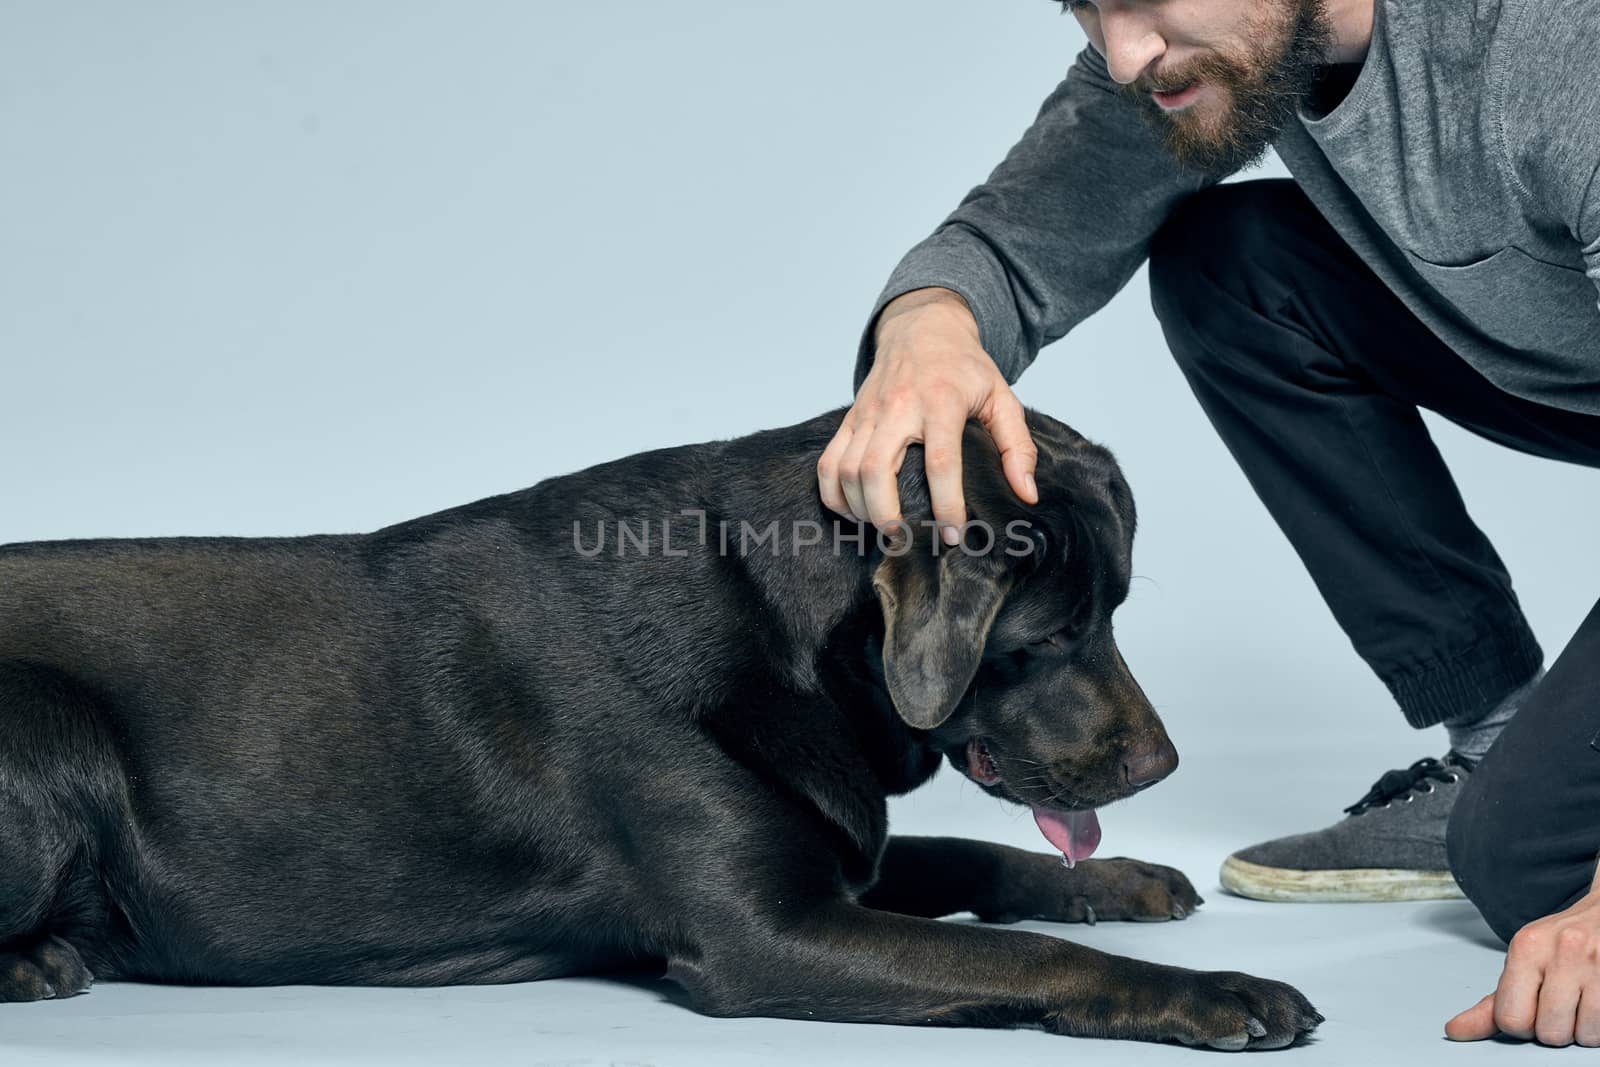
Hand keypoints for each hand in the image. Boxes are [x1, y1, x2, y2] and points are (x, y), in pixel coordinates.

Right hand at [818, 287, 1037, 544]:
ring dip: (860, 508)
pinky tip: (853, 512)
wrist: (922, 328)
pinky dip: (834, 494)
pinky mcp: (849, 419)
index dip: (947, 505)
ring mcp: (867, 413)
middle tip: (905, 539)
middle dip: (886, 514)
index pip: (940, 462)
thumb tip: (1026, 494)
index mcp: (941, 401)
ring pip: (846, 469)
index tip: (955, 534)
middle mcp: (898, 407)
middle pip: (876, 469)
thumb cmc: (964, 368)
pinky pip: (827, 463)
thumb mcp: (1003, 398)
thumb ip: (1017, 447)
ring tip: (884, 529)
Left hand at [1446, 873, 1599, 1045]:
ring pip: (1582, 1036)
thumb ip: (1492, 1003)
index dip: (1520, 1025)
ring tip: (1579, 1002)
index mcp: (1527, 947)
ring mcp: (1597, 965)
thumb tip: (1456, 1031)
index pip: (1510, 1018)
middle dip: (1552, 1028)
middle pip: (1548, 1032)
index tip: (1529, 1010)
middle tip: (1557, 1005)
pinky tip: (1595, 1003)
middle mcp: (1563, 952)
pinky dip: (1599, 1027)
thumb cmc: (1560, 943)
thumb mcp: (1521, 963)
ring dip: (1580, 1029)